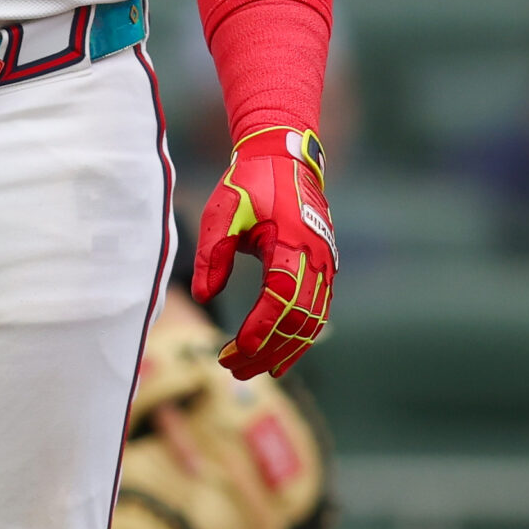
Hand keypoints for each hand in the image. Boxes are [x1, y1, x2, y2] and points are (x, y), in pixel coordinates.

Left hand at [190, 127, 335, 378]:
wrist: (286, 157)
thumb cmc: (251, 183)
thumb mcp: (224, 210)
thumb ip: (213, 252)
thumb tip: (203, 295)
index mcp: (293, 241)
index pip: (281, 296)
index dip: (261, 328)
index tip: (236, 350)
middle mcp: (316, 257)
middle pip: (298, 318)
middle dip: (267, 349)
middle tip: (232, 368)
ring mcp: (325, 265)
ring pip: (311, 322)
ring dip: (283, 350)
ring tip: (250, 371)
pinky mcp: (324, 269)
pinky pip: (317, 313)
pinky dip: (298, 339)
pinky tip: (277, 358)